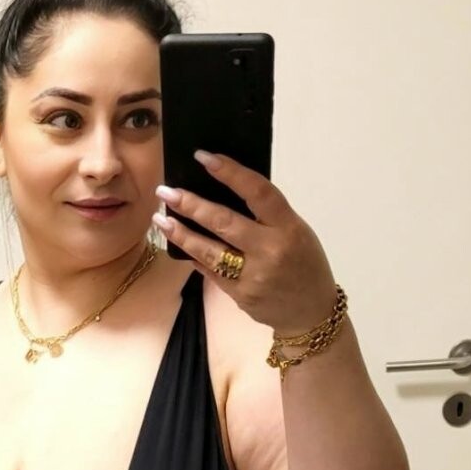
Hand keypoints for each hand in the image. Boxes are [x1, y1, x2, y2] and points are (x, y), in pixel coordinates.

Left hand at [151, 152, 336, 335]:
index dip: (229, 172)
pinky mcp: (239, 295)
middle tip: (165, 191)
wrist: (310, 312)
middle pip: (224, 222)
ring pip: (209, 251)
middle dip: (191, 205)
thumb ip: (268, 216)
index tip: (203, 157)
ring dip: (181, 233)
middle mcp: (269, 250)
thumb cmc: (305, 264)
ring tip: (160, 219)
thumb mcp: (297, 232)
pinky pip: (210, 271)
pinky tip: (178, 242)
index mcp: (288, 227)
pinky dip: (193, 255)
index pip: (257, 192)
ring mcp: (252, 276)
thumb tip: (228, 192)